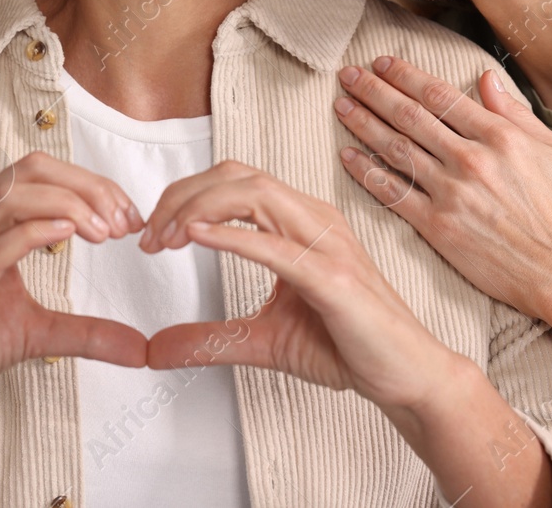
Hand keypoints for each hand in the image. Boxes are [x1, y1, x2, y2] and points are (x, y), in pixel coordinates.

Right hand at [0, 151, 148, 424]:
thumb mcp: (36, 334)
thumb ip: (85, 333)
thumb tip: (139, 349)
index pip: (43, 174)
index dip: (92, 185)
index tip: (129, 217)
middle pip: (32, 170)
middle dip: (87, 186)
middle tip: (124, 221)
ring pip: (11, 197)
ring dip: (67, 205)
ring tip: (105, 232)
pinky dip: (32, 231)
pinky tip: (68, 236)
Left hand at [138, 160, 459, 414]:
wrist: (405, 375)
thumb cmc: (348, 345)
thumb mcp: (262, 339)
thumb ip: (211, 338)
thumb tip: (155, 349)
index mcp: (299, 221)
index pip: (233, 182)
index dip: (185, 195)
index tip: (151, 231)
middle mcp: (313, 219)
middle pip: (236, 176)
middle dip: (182, 194)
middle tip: (146, 233)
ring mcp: (326, 244)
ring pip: (254, 194)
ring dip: (199, 208)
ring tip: (164, 236)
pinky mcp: (334, 279)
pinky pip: (278, 246)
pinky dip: (234, 236)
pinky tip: (197, 236)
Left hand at [332, 57, 551, 326]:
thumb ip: (516, 113)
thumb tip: (486, 78)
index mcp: (500, 136)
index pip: (439, 95)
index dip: (405, 75)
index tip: (382, 63)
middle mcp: (471, 160)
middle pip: (410, 116)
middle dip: (374, 91)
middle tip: (349, 76)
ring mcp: (452, 193)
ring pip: (396, 149)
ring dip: (363, 124)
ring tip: (341, 107)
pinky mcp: (438, 227)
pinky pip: (394, 194)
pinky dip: (368, 173)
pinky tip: (348, 157)